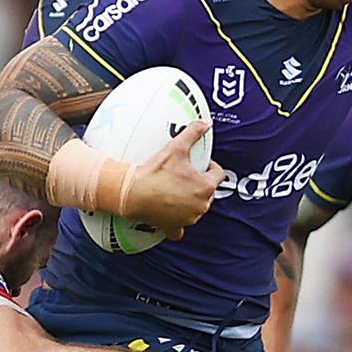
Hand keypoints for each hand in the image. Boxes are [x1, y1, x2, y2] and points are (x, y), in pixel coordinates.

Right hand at [123, 121, 223, 236]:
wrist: (133, 192)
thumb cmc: (156, 172)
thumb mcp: (176, 148)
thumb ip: (193, 133)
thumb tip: (206, 123)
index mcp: (206, 186)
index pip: (219, 174)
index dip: (210, 166)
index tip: (200, 164)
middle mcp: (201, 205)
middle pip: (208, 191)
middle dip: (200, 183)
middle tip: (185, 174)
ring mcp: (189, 218)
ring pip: (197, 207)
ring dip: (191, 200)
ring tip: (176, 188)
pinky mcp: (175, 226)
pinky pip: (181, 228)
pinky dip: (178, 222)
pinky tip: (172, 214)